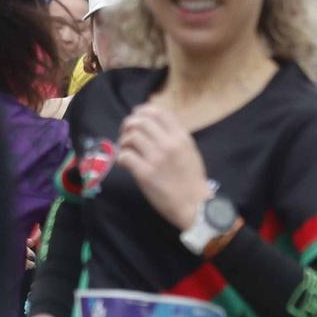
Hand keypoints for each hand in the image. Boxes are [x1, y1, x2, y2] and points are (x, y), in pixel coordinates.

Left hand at [116, 104, 211, 230]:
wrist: (195, 205)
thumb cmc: (192, 180)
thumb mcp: (190, 151)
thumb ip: (175, 137)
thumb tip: (153, 125)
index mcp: (181, 137)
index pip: (157, 111)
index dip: (141, 112)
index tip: (136, 119)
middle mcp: (169, 144)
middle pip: (140, 121)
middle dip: (128, 126)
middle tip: (126, 136)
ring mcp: (157, 159)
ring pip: (130, 137)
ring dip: (123, 143)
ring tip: (126, 151)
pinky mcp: (145, 174)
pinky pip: (125, 156)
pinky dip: (121, 158)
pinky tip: (124, 163)